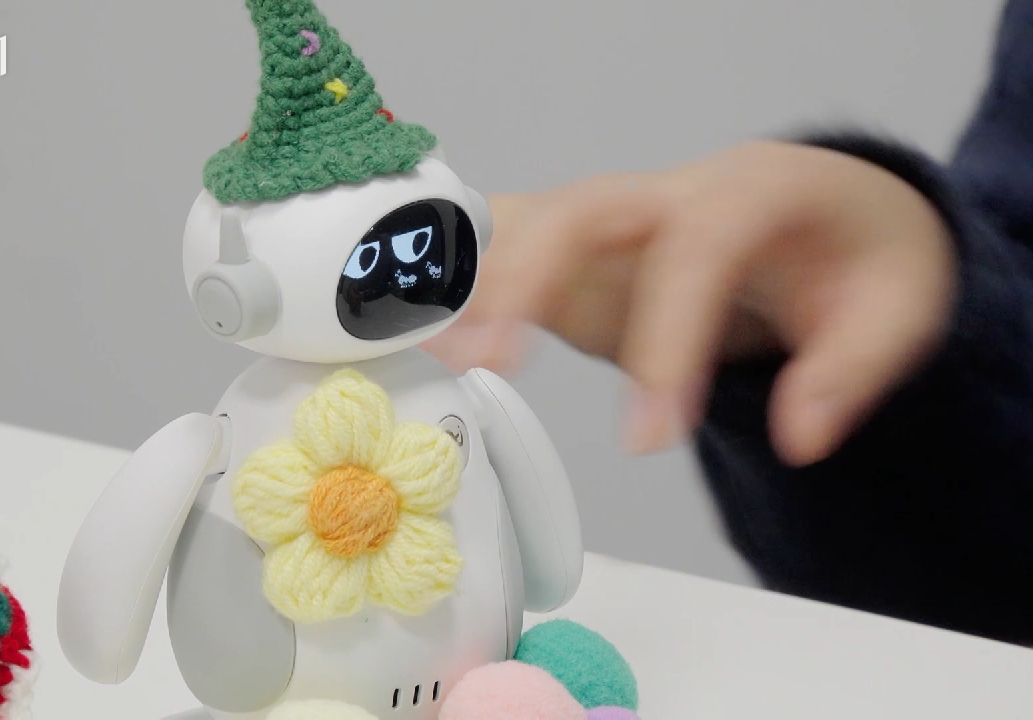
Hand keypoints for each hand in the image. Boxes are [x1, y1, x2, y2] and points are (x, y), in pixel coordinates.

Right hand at [424, 141, 956, 465]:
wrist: (818, 211)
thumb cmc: (852, 254)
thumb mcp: (895, 308)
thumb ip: (850, 369)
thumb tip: (797, 435)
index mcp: (746, 196)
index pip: (694, 252)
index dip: (666, 339)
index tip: (649, 439)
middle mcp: (662, 194)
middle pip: (579, 212)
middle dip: (524, 281)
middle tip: (485, 363)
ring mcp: (610, 218)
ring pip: (525, 225)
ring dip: (468, 282)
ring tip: (421, 347)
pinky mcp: (577, 251)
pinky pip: (506, 250)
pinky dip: (456, 280)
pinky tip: (412, 323)